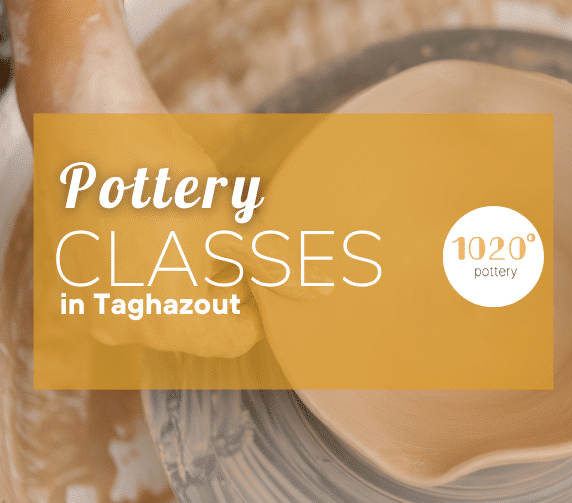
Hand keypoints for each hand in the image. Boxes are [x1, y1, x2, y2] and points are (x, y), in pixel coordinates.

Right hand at [44, 116, 328, 357]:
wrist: (92, 130)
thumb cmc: (167, 179)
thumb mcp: (229, 228)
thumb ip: (274, 268)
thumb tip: (323, 292)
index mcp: (170, 323)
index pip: (232, 341)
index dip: (252, 307)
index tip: (249, 270)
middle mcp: (126, 328)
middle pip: (194, 330)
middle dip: (215, 293)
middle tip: (216, 244)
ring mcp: (92, 309)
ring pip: (159, 312)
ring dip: (181, 284)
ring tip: (184, 234)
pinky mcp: (70, 284)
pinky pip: (122, 296)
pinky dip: (143, 275)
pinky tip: (149, 233)